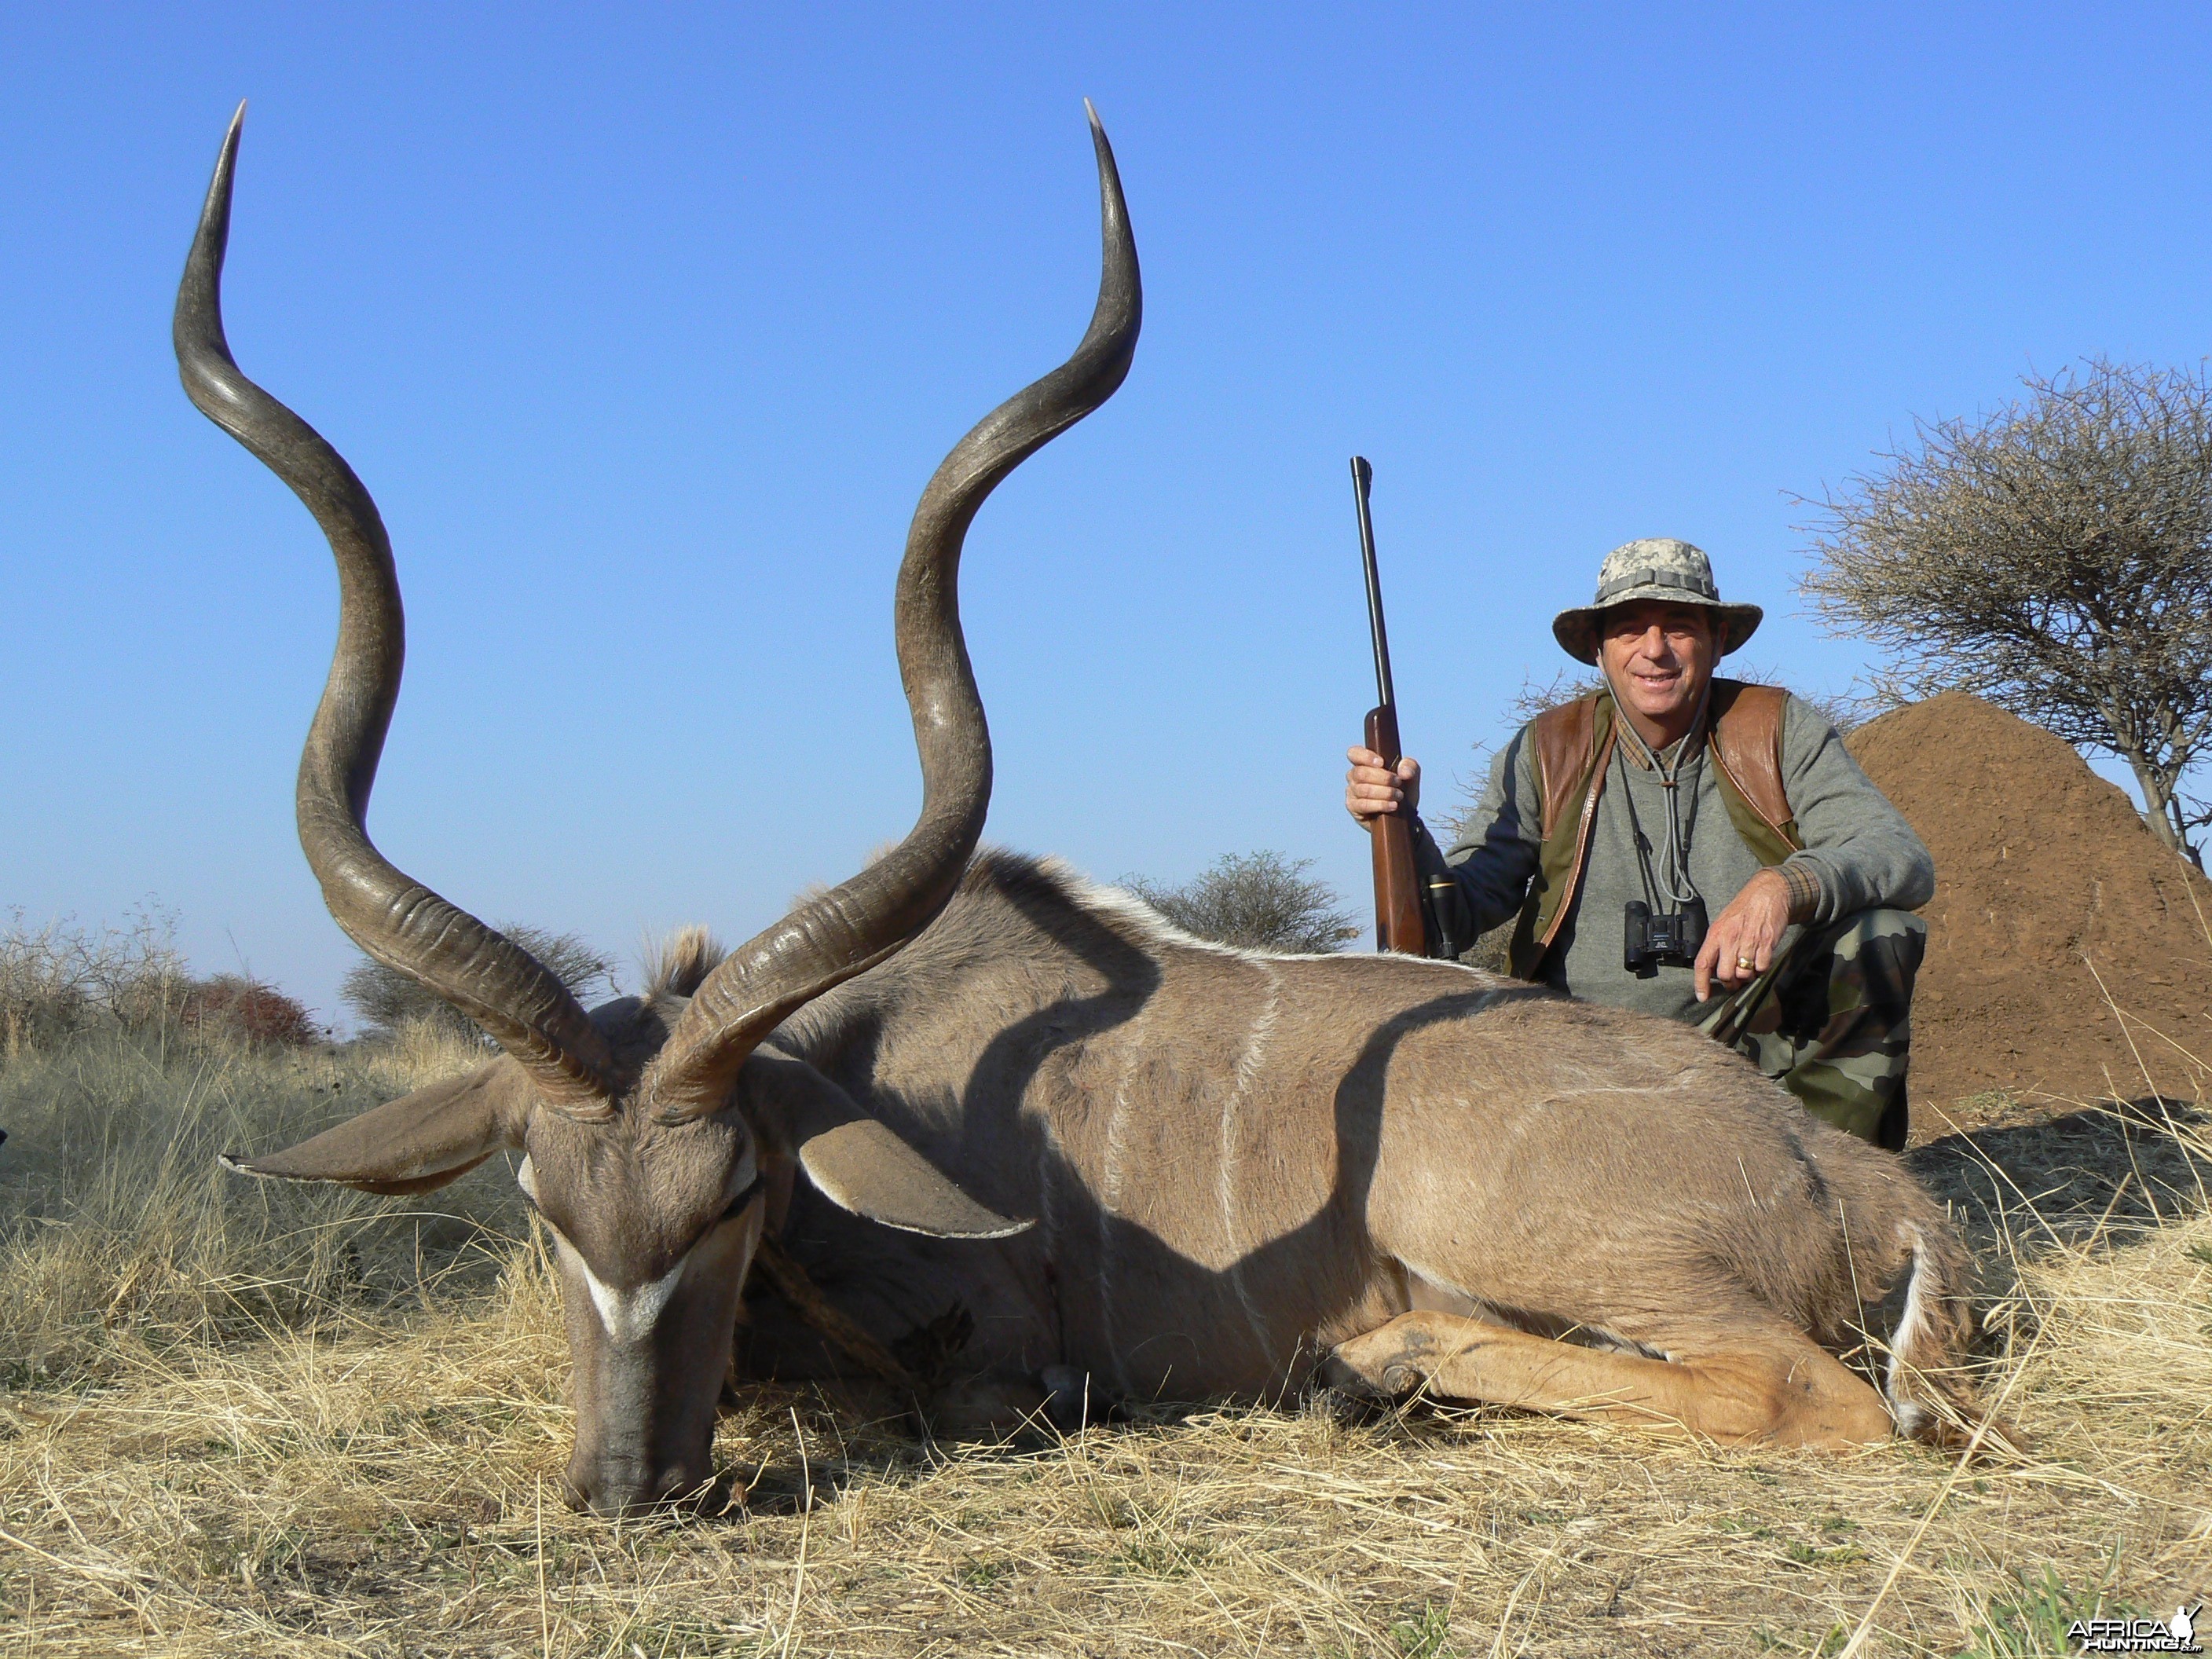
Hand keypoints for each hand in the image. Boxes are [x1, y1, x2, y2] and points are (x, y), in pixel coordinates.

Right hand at [1345, 746, 1419, 823]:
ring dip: (1385, 793)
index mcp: (1364, 763)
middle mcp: (1354, 776)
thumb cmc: (1403, 790)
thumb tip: (1403, 771)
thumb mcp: (1411, 775)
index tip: (1381, 763)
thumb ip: (1410, 766)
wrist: (1403, 815)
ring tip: (1399, 796)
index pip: (1354, 753)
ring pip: (1363, 789)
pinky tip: (1393, 806)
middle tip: (1398, 783)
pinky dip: (1380, 804)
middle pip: (1361, 773)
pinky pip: (1363, 805)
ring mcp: (1352, 792)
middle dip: (1383, 778)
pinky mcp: (1353, 807)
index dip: (1365, 757)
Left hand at [1694, 868, 1791, 1001]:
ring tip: (1748, 969)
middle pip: (1725, 975)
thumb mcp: (1722, 923)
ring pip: (1744, 974)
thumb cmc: (1743, 909)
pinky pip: (1762, 968)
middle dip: (1730, 983)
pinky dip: (1761, 970)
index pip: (1703, 963)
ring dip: (1746, 977)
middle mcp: (1730, 939)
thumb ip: (1716, 945)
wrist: (1767, 893)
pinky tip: (1760, 961)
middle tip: (1734, 981)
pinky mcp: (1767, 944)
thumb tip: (1711, 968)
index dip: (1701, 983)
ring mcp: (1749, 942)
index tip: (1702, 996)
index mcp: (1716, 934)